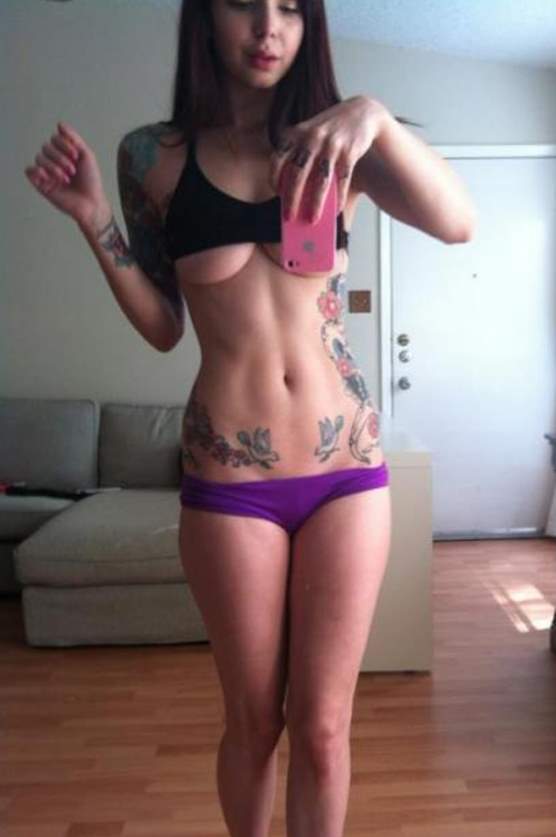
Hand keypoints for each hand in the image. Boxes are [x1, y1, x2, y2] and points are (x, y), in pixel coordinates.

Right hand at [24, 121, 110, 228]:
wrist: (91, 203)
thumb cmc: (91, 181)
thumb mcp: (86, 155)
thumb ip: (73, 138)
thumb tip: (59, 124)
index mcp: (65, 153)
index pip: (55, 139)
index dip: (64, 145)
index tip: (76, 156)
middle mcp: (55, 161)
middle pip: (46, 147)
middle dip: (60, 157)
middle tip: (73, 170)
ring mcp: (47, 172)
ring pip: (39, 158)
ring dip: (53, 166)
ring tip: (66, 178)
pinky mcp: (41, 184)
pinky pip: (29, 171)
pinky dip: (37, 170)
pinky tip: (47, 176)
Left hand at [269, 96, 386, 223]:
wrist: (361, 113)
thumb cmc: (330, 131)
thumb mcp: (309, 133)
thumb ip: (298, 155)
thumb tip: (294, 194)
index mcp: (296, 133)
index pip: (278, 159)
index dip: (275, 179)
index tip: (277, 195)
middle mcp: (311, 138)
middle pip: (297, 174)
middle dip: (292, 199)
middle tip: (289, 217)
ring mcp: (331, 145)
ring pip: (320, 181)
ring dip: (315, 204)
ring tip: (312, 220)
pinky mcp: (349, 152)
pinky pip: (342, 181)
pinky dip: (339, 198)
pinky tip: (337, 209)